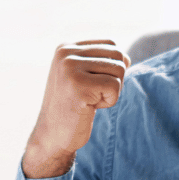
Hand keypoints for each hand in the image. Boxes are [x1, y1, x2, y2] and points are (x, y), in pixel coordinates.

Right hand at [22, 40, 129, 178]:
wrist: (52, 136)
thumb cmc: (72, 107)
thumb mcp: (81, 76)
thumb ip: (99, 61)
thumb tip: (127, 58)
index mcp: (66, 47)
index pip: (111, 43)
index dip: (112, 67)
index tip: (92, 84)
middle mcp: (66, 53)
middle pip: (118, 55)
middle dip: (114, 79)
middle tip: (92, 95)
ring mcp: (70, 68)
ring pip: (119, 70)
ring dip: (111, 91)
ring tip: (89, 101)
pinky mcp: (79, 86)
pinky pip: (115, 86)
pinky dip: (109, 101)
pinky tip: (90, 108)